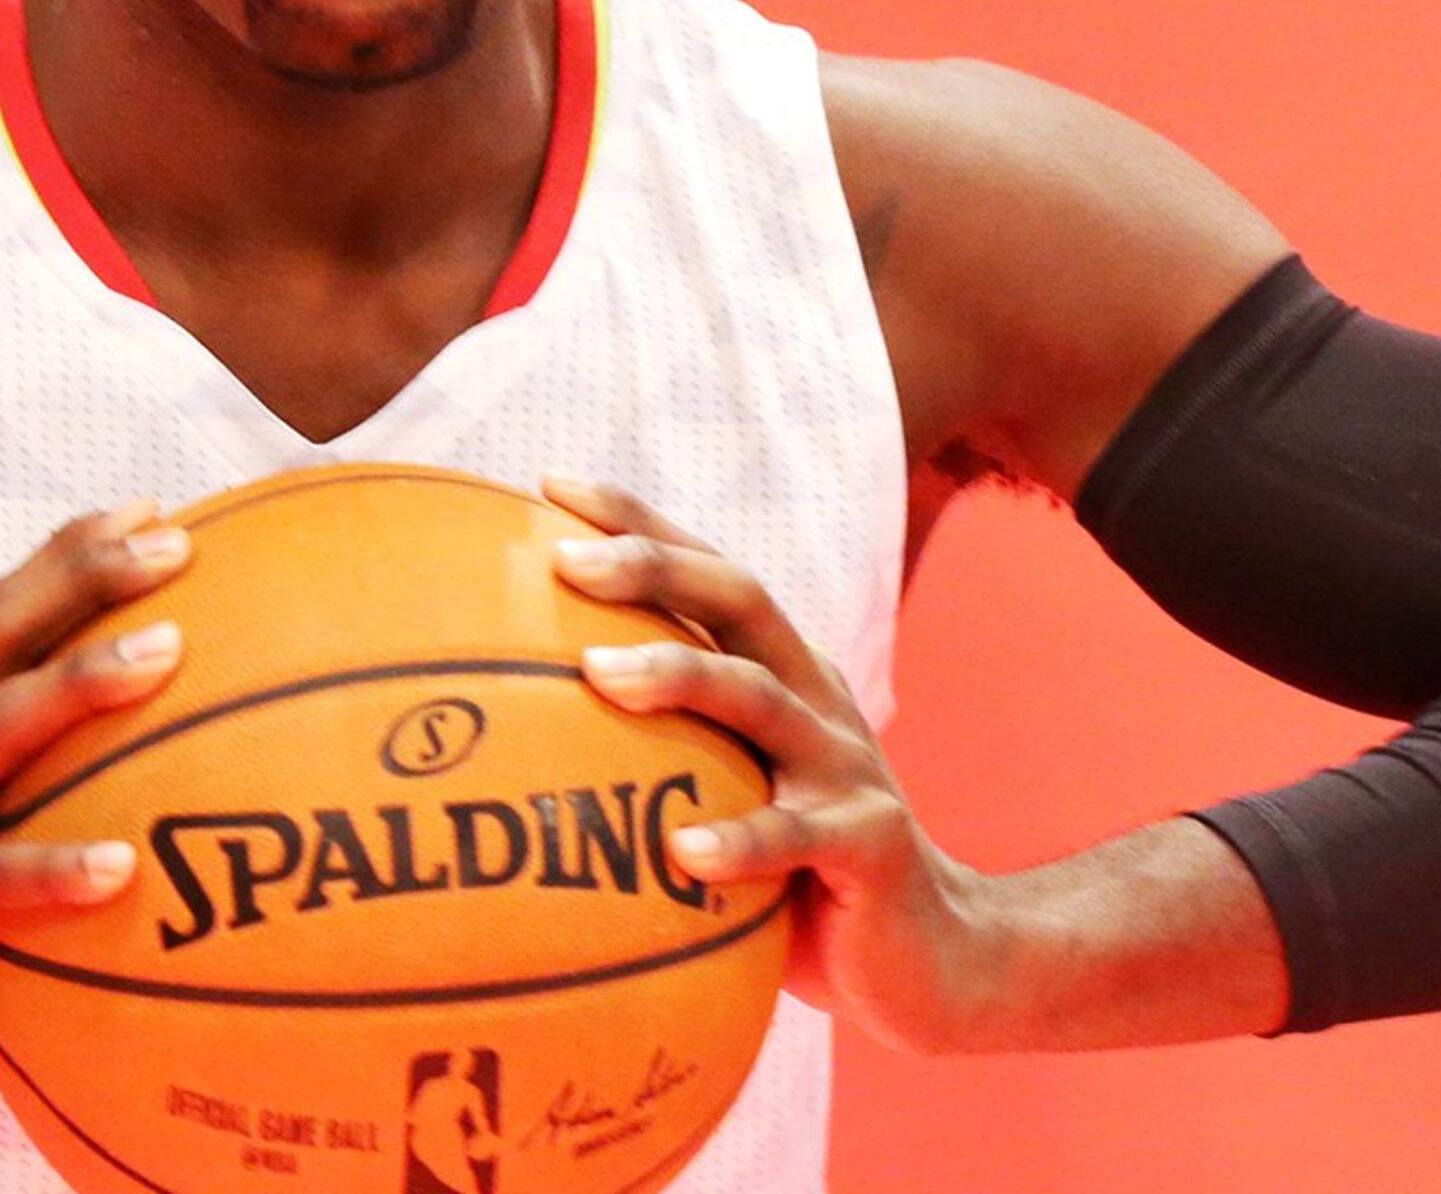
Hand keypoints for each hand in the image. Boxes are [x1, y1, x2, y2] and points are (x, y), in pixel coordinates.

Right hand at [0, 501, 189, 1132]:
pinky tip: (122, 866)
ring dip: (81, 682)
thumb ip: (22, 772)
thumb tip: (145, 738)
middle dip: (81, 579)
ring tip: (167, 654)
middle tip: (173, 545)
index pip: (0, 613)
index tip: (154, 509)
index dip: (69, 554)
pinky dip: (54, 869)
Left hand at [545, 477, 997, 1054]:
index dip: (637, 520)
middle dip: (654, 566)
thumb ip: (655, 754)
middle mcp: (815, 697)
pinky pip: (798, 835)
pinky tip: (680, 854)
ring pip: (760, 698)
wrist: (931, 955)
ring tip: (600, 672)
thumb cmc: (794, 874)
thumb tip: (509, 739)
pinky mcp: (869, 842)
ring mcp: (846, 765)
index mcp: (780, 671)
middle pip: (741, 599)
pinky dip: (741, 840)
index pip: (707, 572)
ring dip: (680, 674)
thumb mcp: (727, 793)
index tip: (549, 486)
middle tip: (565, 562)